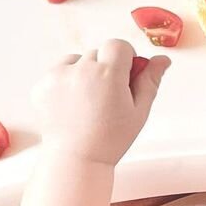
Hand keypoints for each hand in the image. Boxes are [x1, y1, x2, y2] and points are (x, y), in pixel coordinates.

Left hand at [31, 39, 169, 164]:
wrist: (76, 159)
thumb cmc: (111, 139)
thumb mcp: (139, 111)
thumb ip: (150, 81)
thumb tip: (163, 59)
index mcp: (108, 74)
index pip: (118, 45)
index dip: (125, 58)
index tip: (125, 77)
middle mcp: (81, 70)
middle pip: (98, 52)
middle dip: (105, 68)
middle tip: (107, 97)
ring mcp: (58, 76)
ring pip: (77, 60)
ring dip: (84, 72)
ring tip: (88, 101)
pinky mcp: (42, 85)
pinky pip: (59, 71)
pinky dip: (66, 82)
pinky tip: (73, 105)